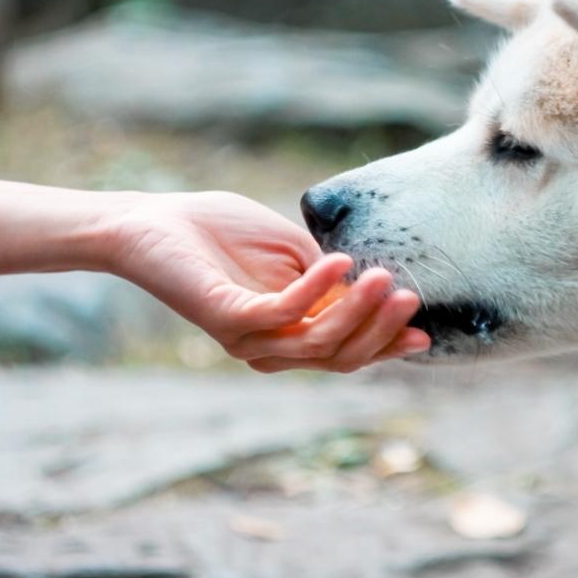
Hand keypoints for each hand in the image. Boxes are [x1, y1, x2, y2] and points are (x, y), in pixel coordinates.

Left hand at [105, 191, 429, 371]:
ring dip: (358, 311)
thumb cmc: (220, 231)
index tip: (423, 330)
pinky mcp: (226, 318)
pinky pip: (284, 312)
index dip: (386, 345)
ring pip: (319, 341)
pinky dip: (319, 289)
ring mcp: (247, 337)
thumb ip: (327, 276)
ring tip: (386, 278)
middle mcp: (269, 348)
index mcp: (287, 336)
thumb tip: (370, 287)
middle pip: (339, 357)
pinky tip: (340, 262)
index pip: (346, 353)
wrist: (154, 220)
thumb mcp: (292, 253)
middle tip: (410, 297)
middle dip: (381, 331)